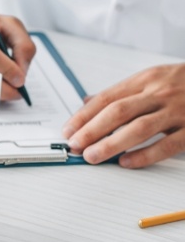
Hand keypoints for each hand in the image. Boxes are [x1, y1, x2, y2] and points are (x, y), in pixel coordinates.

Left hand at [62, 64, 184, 167]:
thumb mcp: (153, 78)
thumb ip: (122, 92)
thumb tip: (87, 102)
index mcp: (146, 80)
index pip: (106, 98)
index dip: (83, 115)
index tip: (68, 130)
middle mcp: (159, 93)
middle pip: (117, 112)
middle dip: (91, 130)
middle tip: (74, 145)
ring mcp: (178, 111)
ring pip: (139, 128)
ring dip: (111, 144)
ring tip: (92, 156)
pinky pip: (167, 144)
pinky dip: (144, 155)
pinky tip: (126, 162)